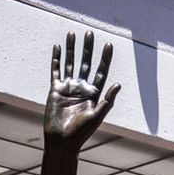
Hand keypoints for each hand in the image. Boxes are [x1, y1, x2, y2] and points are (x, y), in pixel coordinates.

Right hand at [45, 31, 119, 148]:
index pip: (101, 71)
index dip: (105, 58)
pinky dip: (57, 59)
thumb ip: (107, 101)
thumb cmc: (81, 133)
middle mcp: (81, 88)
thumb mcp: (96, 116)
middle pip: (85, 63)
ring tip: (73, 33)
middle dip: (88, 48)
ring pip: (70, 63)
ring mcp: (68, 87)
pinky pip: (56, 70)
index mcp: (94, 94)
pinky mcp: (55, 89)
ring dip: (72, 49)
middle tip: (89, 33)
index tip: (108, 45)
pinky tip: (58, 47)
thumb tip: (118, 84)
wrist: (62, 141)